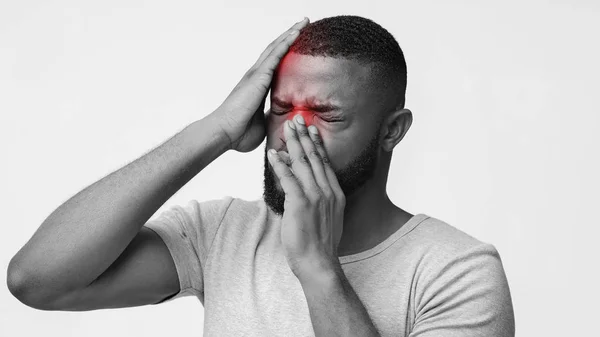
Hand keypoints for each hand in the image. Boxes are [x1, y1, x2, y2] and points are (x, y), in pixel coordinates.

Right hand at [212, 17, 309, 152]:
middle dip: (289, 36)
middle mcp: (256, 76)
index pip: (274, 65)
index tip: (297, 44)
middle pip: (275, 50)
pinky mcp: (259, 76)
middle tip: (303, 24)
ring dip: (290, 33)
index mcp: (257, 87)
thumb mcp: (262, 124)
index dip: (285, 53)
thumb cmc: (238, 134)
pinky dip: (287, 42)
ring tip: (303, 21)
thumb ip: (271, 118)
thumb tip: (282, 122)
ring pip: (276, 47)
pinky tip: (297, 32)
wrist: (224, 133)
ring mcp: (256, 74)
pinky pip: (276, 54)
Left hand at [267, 114, 345, 279]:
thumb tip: (310, 192)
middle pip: (314, 157)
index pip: (324, 163)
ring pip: (302, 163)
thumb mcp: (327, 218)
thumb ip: (321, 201)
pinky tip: (272, 154)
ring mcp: (315, 196)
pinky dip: (279, 164)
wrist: (319, 262)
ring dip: (292, 143)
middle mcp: (327, 191)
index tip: (311, 129)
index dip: (316, 144)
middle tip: (297, 118)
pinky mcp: (300, 203)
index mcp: (335, 194)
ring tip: (286, 128)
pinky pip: (288, 178)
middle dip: (304, 136)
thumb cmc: (320, 245)